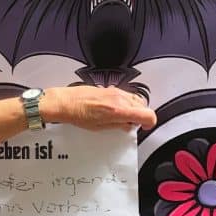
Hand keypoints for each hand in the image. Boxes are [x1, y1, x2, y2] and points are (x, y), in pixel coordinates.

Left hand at [42, 86, 156, 130]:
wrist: (65, 103)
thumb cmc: (77, 114)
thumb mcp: (100, 127)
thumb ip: (118, 126)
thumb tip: (128, 126)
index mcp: (119, 110)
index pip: (147, 114)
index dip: (150, 122)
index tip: (146, 127)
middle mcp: (119, 98)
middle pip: (143, 106)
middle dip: (141, 116)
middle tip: (132, 124)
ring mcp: (115, 91)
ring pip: (136, 99)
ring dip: (135, 108)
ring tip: (124, 118)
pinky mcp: (109, 88)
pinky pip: (126, 95)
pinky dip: (126, 102)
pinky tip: (116, 110)